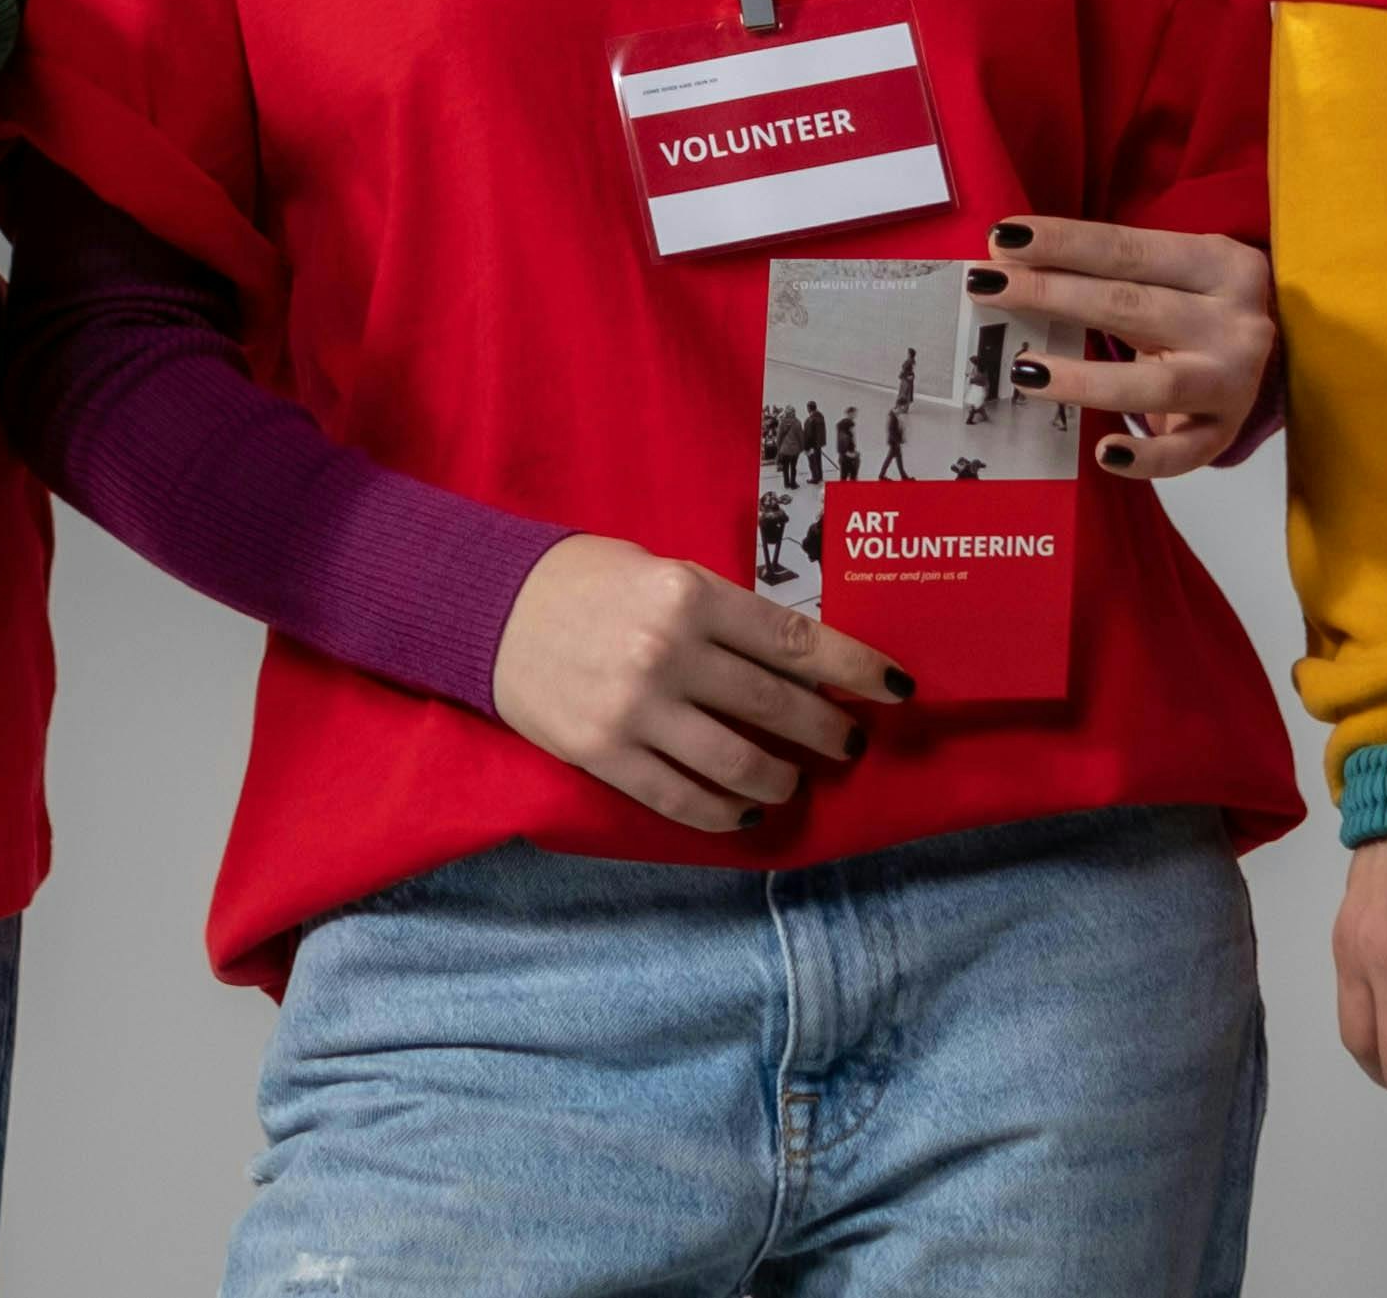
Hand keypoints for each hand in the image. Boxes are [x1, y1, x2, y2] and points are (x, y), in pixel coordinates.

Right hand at [487, 534, 907, 833]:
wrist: (489, 608)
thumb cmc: (587, 581)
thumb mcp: (663, 571)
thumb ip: (723, 614)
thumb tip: (800, 659)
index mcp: (691, 595)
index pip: (796, 640)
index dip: (856, 667)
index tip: (897, 688)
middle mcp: (670, 652)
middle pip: (778, 706)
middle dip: (829, 731)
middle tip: (849, 742)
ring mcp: (637, 709)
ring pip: (739, 763)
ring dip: (781, 779)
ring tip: (793, 780)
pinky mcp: (605, 755)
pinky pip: (683, 798)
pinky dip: (726, 814)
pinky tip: (746, 811)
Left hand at [969, 214, 1274, 476]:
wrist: (1279, 355)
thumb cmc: (1201, 305)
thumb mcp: (1174, 274)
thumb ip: (1112, 269)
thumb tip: (1011, 263)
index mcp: (1221, 264)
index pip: (1130, 249)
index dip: (1065, 242)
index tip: (1002, 239)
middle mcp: (1236, 321)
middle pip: (1132, 306)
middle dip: (1052, 294)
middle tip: (987, 288)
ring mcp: (1235, 382)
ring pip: (1157, 384)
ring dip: (1085, 378)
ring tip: (1024, 371)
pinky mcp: (1226, 433)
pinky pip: (1185, 453)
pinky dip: (1146, 458)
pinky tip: (1104, 453)